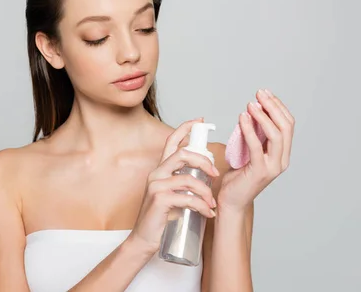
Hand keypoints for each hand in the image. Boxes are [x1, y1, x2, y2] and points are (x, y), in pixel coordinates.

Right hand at [127, 118, 218, 253]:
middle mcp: (156, 174)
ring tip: (212, 204)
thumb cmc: (160, 218)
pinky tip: (208, 213)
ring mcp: (156, 186)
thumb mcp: (172, 195)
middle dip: (204, 161)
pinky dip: (202, 206)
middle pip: (183, 154)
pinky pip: (187, 198)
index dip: (185, 128)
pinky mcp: (160, 200)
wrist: (144, 240)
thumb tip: (206, 175)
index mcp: (160, 170)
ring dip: (206, 192)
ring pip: (189, 178)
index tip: (200, 120)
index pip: (171, 142)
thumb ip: (184, 183)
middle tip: (216, 174)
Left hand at [218, 89, 294, 212]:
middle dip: (273, 107)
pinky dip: (250, 129)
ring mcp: (273, 166)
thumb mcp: (247, 151)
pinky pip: (256, 146)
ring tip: (251, 104)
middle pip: (286, 127)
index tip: (265, 94)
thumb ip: (252, 136)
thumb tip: (250, 113)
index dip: (278, 107)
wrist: (231, 200)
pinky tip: (243, 118)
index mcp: (281, 154)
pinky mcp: (259, 171)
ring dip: (263, 116)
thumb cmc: (237, 176)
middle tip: (260, 93)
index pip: (288, 125)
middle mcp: (281, 160)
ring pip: (276, 135)